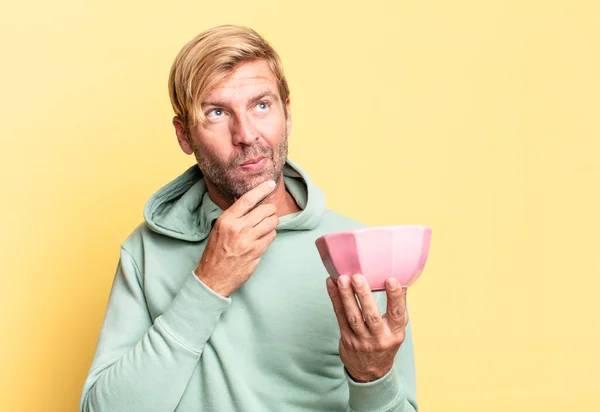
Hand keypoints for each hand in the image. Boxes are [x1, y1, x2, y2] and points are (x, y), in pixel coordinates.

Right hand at [195, 180, 278, 296]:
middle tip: (270, 213)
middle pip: (264, 210)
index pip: (248, 199)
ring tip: (267, 226)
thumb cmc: (216, 252)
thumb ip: (234, 217)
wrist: (212, 277)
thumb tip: (251, 203)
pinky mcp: (256, 252)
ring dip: (273, 222)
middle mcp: (238, 228)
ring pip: (271, 222)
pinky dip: (271, 235)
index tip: (270, 184)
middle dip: (270, 210)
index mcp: (227, 220)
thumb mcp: (219, 229)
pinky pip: (271, 236)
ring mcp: (248, 240)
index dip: (262, 189)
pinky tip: (264, 238)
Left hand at [326, 274, 407, 382]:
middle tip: (357, 277)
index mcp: (395, 333)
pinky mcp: (346, 337)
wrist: (370, 371)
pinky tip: (331, 284)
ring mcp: (361, 339)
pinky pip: (339, 315)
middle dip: (363, 295)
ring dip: (346, 295)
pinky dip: (335, 298)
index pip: (397, 313)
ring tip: (342, 278)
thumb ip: (398, 308)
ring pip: (353, 316)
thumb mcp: (397, 329)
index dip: (395, 297)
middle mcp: (379, 337)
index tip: (391, 280)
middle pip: (371, 315)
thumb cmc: (385, 342)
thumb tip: (400, 279)